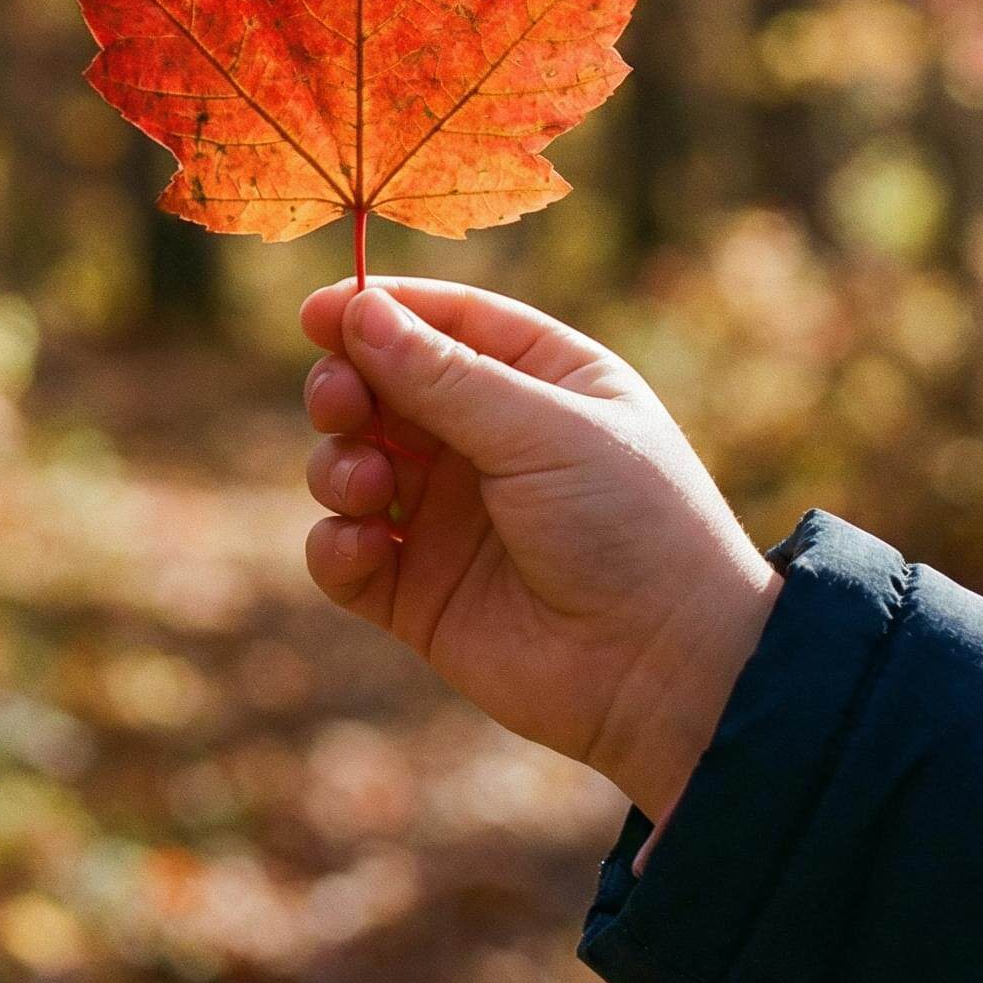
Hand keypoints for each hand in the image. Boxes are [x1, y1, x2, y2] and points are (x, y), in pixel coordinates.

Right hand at [300, 278, 780, 823]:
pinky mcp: (420, 592)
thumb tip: (358, 310)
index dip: (378, 311)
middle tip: (339, 401)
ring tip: (368, 483)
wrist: (666, 672)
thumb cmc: (630, 526)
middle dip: (346, 385)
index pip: (445, 322)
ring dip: (337, 463)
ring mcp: (449, 517)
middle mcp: (487, 441)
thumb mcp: (543, 430)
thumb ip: (444, 376)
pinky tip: (368, 548)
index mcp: (538, 380)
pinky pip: (345, 553)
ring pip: (351, 462)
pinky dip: (337, 545)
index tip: (317, 312)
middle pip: (383, 386)